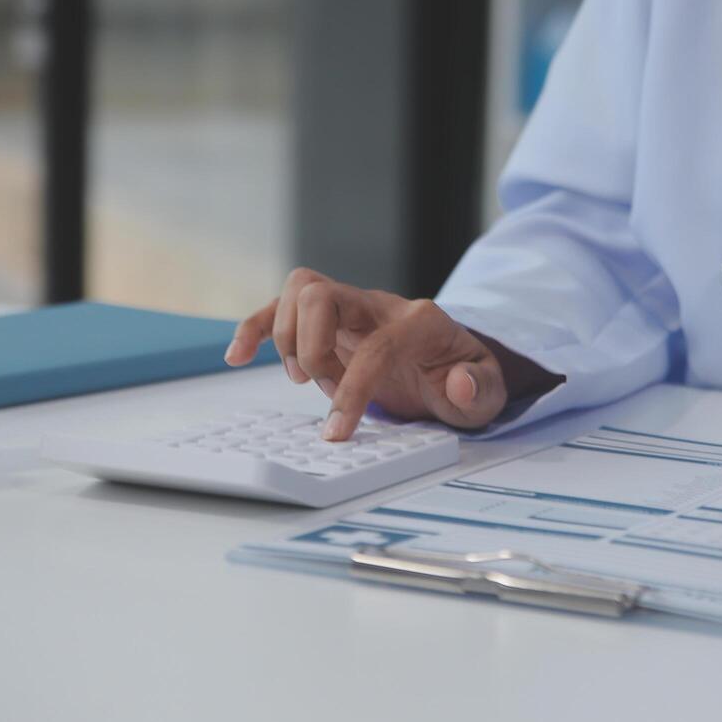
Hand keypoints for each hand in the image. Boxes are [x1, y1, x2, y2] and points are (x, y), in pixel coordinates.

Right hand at [224, 268, 557, 439]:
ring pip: (300, 290)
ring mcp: (351, 307)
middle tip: (321, 390)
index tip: (337, 431)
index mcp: (420, 321)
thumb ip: (478, 388)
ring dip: (290, 341)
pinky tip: (235, 356)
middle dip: (311, 349)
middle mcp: (380, 305)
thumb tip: (457, 382)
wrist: (455, 363)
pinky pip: (282, 307)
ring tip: (305, 380)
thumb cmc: (464, 377)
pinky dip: (255, 327)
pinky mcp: (327, 320)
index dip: (352, 388)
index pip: (376, 344)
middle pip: (323, 294)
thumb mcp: (487, 393)